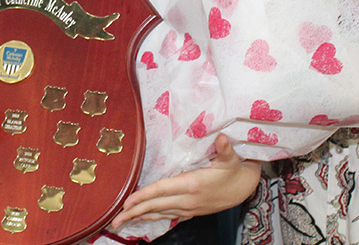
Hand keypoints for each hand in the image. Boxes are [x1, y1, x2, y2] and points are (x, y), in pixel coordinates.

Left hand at [110, 133, 259, 228]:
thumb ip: (224, 148)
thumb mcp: (230, 158)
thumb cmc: (234, 170)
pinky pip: (168, 217)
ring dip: (140, 217)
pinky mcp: (191, 212)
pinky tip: (143, 219)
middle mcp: (187, 199)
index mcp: (192, 184)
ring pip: (159, 214)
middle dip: (134, 213)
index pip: (161, 191)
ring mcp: (188, 208)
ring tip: (122, 222)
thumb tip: (221, 137)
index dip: (143, 197)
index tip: (126, 202)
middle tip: (115, 220)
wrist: (244, 188)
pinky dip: (153, 218)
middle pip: (155, 206)